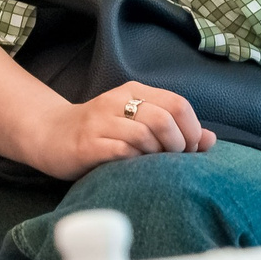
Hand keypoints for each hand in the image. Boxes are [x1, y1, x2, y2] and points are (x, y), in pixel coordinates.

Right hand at [25, 81, 215, 181]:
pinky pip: (122, 152)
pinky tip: (132, 168)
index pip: (178, 104)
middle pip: (164, 119)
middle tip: (172, 159)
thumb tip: (210, 139)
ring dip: (157, 155)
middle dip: (177, 145)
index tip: (189, 149)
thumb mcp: (137, 122)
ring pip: (144, 135)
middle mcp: (115, 101)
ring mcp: (99, 123)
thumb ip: (173, 128)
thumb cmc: (102, 133)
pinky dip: (135, 162)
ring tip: (152, 164)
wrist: (50, 135)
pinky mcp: (87, 145)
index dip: (192, 130)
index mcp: (132, 91)